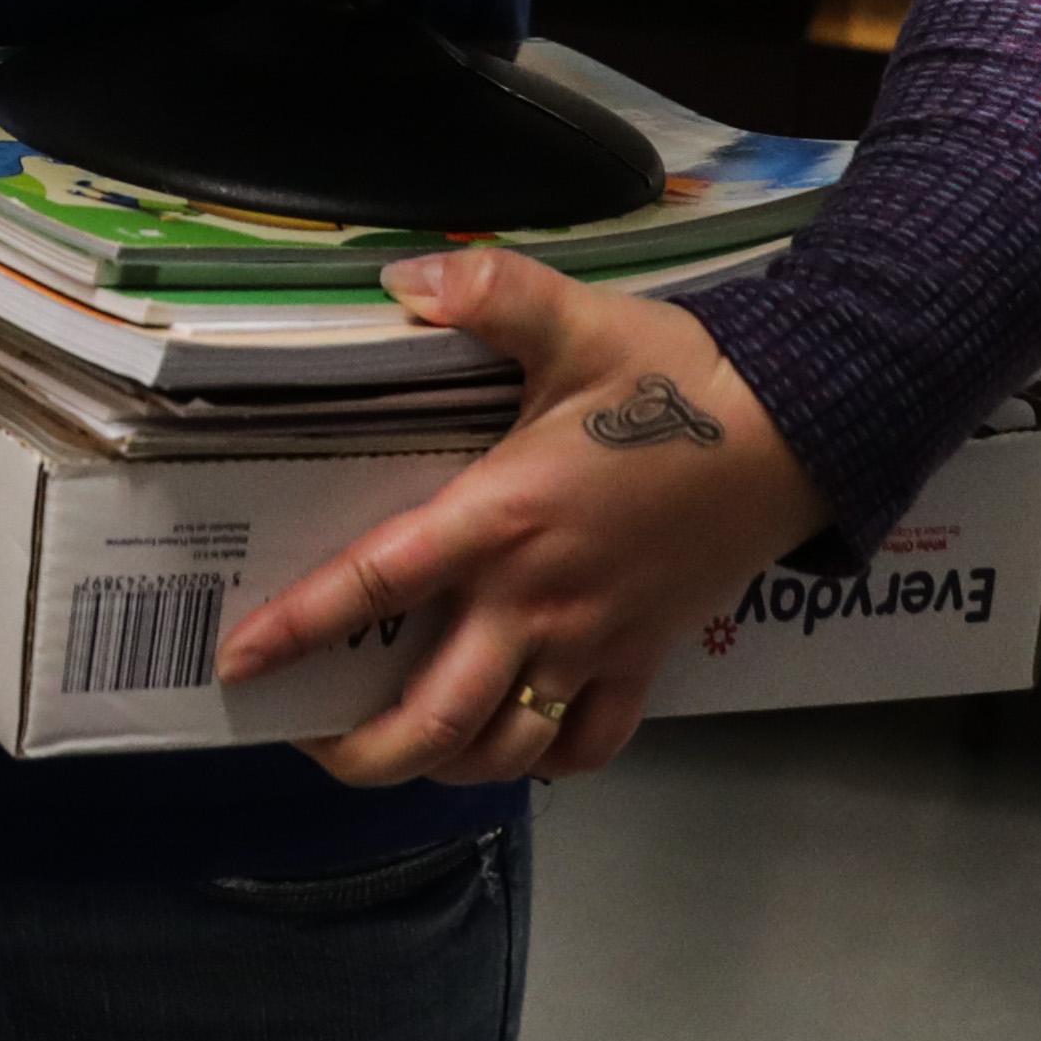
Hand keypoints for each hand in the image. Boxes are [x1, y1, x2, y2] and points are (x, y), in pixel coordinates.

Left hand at [218, 250, 829, 788]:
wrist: (801, 431)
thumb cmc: (679, 377)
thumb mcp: (578, 319)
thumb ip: (488, 293)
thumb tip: (397, 276)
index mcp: (504, 519)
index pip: (378, 583)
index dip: (302, 628)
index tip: (239, 660)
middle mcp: (538, 601)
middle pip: (435, 719)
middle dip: (360, 751)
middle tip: (306, 739)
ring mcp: (593, 643)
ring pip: (504, 748)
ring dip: (441, 764)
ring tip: (391, 748)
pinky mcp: (643, 659)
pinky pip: (589, 747)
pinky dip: (542, 761)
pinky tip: (509, 743)